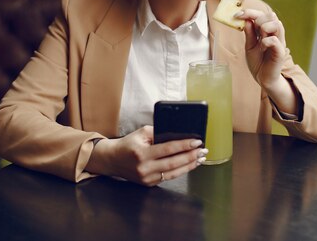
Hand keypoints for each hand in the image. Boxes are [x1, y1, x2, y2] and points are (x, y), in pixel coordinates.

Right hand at [87, 126, 206, 185]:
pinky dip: (181, 170)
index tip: (197, 141)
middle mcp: (145, 168)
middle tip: (203, 150)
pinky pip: (169, 177)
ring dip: (189, 165)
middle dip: (191, 156)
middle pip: (174, 162)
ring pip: (174, 172)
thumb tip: (179, 135)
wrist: (113, 160)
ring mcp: (147, 178)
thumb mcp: (141, 133)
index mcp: (142, 153)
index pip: (168, 149)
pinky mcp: (149, 184)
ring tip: (200, 158)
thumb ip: (159, 133)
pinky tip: (189, 165)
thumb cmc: (128, 144)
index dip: (184, 145)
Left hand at [235, 9, 287, 89]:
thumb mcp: (249, 45)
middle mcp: (275, 34)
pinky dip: (266, 41)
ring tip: (258, 37)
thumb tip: (246, 20)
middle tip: (251, 29)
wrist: (262, 78)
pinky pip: (275, 41)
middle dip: (258, 18)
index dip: (250, 12)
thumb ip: (249, 33)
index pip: (262, 14)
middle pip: (271, 15)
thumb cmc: (258, 61)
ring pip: (276, 24)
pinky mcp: (280, 52)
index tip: (237, 15)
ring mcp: (279, 42)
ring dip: (264, 27)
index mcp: (267, 31)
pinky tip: (261, 47)